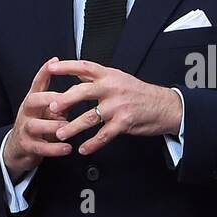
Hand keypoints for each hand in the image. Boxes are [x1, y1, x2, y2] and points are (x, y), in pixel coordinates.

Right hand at [3, 57, 75, 180]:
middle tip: (62, 100)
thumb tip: (81, 87)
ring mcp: (24, 129)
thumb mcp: (47, 111)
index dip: (44, 71)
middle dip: (47, 99)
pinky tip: (67, 148)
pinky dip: (54, 149)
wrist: (18, 149)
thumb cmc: (38, 125)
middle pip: (32, 100)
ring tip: (67, 127)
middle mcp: (26, 112)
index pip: (37, 83)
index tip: (54, 60)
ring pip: (35, 125)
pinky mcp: (26, 146)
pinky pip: (40, 147)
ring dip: (52, 126)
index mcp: (33, 101)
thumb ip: (61, 101)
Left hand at [45, 60, 182, 156]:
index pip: (85, 67)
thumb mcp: (120, 78)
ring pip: (90, 117)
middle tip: (52, 107)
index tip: (50, 69)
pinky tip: (83, 149)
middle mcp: (113, 88)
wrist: (165, 106)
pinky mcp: (124, 122)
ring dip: (73, 127)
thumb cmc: (141, 93)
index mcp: (110, 75)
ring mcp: (118, 106)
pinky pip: (104, 135)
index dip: (66, 67)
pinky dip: (92, 144)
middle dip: (65, 100)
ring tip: (61, 134)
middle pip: (83, 92)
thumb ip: (98, 77)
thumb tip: (78, 72)